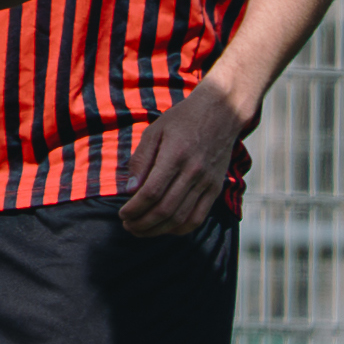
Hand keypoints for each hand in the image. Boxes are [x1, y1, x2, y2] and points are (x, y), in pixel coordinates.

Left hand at [119, 81, 246, 236]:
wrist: (222, 112)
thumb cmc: (182, 120)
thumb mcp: (154, 132)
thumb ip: (141, 161)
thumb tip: (130, 190)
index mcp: (175, 156)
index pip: (151, 192)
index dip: (134, 209)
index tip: (122, 214)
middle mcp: (193, 171)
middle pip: (165, 209)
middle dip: (142, 223)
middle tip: (127, 226)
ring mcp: (207, 182)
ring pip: (181, 218)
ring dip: (158, 230)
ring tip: (141, 231)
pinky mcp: (216, 188)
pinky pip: (199, 217)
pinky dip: (180, 229)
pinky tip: (165, 229)